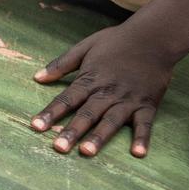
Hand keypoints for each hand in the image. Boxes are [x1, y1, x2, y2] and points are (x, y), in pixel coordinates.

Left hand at [28, 20, 183, 157]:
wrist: (153, 36)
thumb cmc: (116, 41)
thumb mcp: (84, 47)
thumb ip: (61, 64)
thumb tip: (37, 77)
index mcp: (90, 79)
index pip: (66, 99)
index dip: (50, 113)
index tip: (35, 126)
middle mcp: (107, 92)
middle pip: (86, 114)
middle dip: (71, 131)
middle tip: (58, 147)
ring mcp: (128, 100)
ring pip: (111, 121)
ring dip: (99, 137)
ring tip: (87, 152)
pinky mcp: (148, 104)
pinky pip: (145, 124)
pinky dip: (142, 138)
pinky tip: (138, 153)